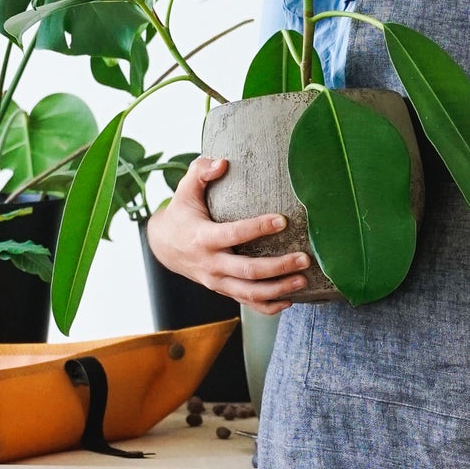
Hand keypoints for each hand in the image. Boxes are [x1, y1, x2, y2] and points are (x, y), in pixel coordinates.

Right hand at [144, 155, 311, 314]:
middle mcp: (210, 264)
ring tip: (303, 279)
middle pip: (248, 271)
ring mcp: (217, 281)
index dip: (258, 228)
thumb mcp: (184, 190)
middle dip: (278, 267)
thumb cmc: (182, 214)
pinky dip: (269, 306)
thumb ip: (200, 172)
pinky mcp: (223, 290)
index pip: (234, 234)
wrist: (164, 247)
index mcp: (202, 238)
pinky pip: (247, 304)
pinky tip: (290, 299)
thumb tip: (222, 162)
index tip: (282, 220)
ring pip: (250, 293)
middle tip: (304, 258)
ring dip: (279, 289)